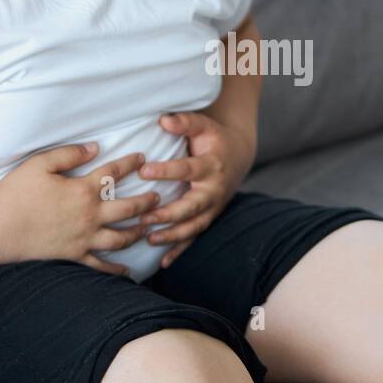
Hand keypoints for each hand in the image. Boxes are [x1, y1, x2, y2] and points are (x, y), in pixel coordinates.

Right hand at [0, 142, 161, 274]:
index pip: (113, 173)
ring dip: (138, 232)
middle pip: (128, 208)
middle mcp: (90, 216)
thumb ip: (70, 154)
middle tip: (158, 197)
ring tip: (149, 228)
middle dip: (147, 201)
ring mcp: (84, 238)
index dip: (130, 163)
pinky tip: (128, 272)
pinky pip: (100, 266)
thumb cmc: (15, 193)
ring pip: (121, 238)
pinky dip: (116, 270)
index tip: (143, 157)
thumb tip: (95, 147)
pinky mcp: (74, 256)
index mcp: (82, 190)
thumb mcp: (40, 164)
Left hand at [136, 111, 255, 267]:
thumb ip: (184, 122)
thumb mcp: (204, 125)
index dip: (167, 170)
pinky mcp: (209, 218)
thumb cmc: (214, 139)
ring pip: (193, 226)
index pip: (188, 169)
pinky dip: (180, 251)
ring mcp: (213, 208)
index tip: (144, 170)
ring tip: (148, 238)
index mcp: (212, 166)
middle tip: (144, 217)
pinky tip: (163, 263)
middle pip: (192, 205)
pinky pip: (195, 237)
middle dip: (168, 213)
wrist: (238, 156)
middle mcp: (214, 190)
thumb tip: (163, 120)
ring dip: (172, 235)